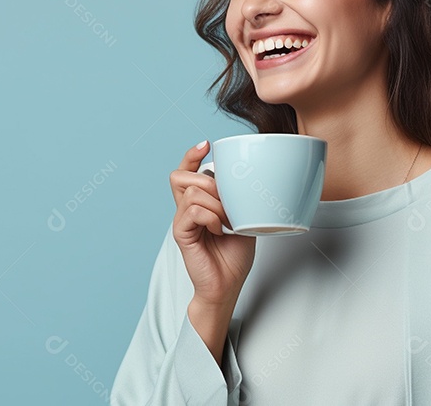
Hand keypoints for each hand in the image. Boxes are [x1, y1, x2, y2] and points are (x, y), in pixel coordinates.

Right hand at [169, 140, 255, 308]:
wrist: (227, 285)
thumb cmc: (234, 256)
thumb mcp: (243, 219)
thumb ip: (239, 199)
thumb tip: (249, 176)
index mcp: (199, 203)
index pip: (186, 171)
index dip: (192, 155)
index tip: (207, 144)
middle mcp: (186, 209)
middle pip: (182, 176)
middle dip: (209, 181)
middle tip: (227, 203)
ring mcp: (182, 221)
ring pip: (191, 191)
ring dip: (215, 202)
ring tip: (226, 221)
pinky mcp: (181, 234)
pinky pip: (192, 210)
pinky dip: (210, 216)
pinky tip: (218, 229)